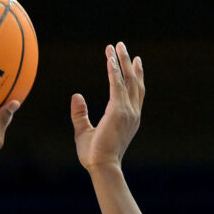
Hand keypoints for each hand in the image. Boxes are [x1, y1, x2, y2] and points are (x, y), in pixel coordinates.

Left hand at [72, 42, 144, 170]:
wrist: (101, 166)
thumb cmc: (94, 155)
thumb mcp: (84, 131)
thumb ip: (80, 113)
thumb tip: (76, 96)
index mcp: (129, 118)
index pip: (135, 92)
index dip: (136, 75)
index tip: (136, 61)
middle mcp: (133, 113)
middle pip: (134, 82)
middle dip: (129, 63)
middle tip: (123, 46)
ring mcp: (128, 112)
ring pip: (127, 80)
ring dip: (121, 62)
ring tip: (116, 46)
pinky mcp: (119, 111)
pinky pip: (117, 86)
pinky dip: (114, 72)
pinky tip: (110, 59)